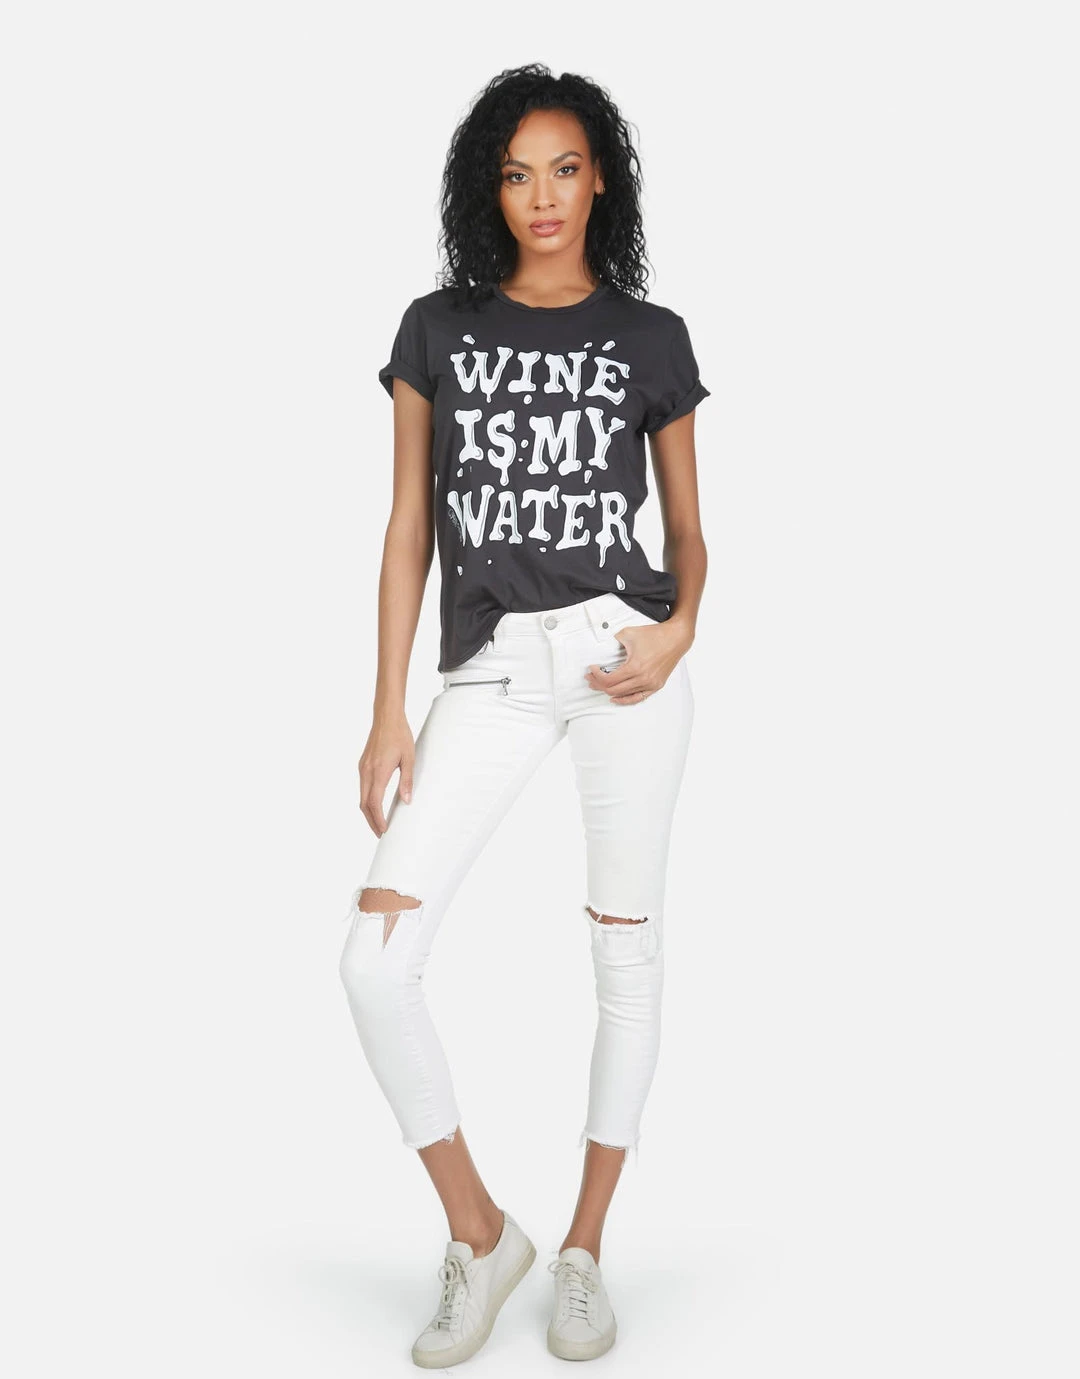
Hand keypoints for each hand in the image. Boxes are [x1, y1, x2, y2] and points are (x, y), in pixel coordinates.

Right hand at [358, 712, 414, 835]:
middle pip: (364, 804)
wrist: (386, 717)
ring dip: (368, 812)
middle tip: (380, 833)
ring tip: (378, 822)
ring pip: (361, 796)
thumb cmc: (400, 735)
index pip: (374, 803)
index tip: (384, 830)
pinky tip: (375, 804)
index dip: (378, 819)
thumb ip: (407, 780)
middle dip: (371, 821)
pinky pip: (362, 787)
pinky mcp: (363, 765)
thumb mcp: (409, 758)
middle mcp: (366, 771)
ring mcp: (362, 768)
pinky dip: (367, 800)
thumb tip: (407, 801)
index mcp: (378, 771)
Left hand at [584, 619, 692, 704]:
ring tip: (599, 686)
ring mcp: (650, 684)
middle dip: (598, 684)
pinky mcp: (656, 686)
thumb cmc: (654, 635)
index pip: (608, 680)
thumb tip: (602, 647)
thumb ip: (612, 641)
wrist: (676, 638)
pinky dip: (625, 699)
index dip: (596, 676)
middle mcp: (643, 679)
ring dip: (609, 691)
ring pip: (624, 696)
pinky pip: (637, 698)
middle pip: (613, 690)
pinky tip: (615, 698)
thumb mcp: (628, 633)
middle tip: (590, 678)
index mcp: (635, 667)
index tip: (592, 668)